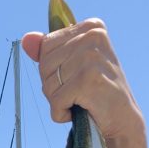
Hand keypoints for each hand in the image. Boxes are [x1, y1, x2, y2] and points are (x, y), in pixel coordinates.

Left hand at [21, 20, 142, 140]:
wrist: (122, 120)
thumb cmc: (96, 92)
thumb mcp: (72, 66)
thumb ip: (49, 51)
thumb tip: (26, 39)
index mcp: (91, 27)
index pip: (46, 46)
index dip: (52, 70)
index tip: (74, 77)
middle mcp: (92, 36)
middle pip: (44, 64)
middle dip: (53, 86)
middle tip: (77, 93)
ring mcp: (91, 57)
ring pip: (49, 84)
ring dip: (58, 101)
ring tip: (80, 101)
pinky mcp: (88, 79)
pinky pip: (56, 100)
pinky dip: (61, 113)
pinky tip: (80, 111)